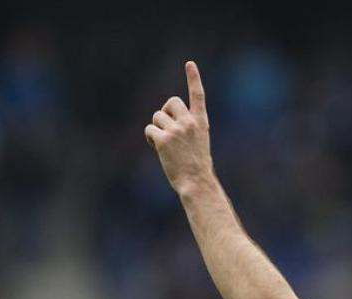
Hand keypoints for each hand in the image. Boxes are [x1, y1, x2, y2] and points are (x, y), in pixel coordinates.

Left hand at [145, 61, 213, 193]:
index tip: (190, 64)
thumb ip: (186, 127)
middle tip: (168, 128)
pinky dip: (151, 139)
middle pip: (171, 102)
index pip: (198, 96)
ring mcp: (176, 130)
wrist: (197, 182)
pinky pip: (149, 130)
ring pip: (157, 117)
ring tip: (165, 144)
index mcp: (201, 122)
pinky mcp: (163, 139)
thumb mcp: (198, 142)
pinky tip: (158, 149)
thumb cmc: (197, 166)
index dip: (193, 78)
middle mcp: (189, 123)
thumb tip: (163, 121)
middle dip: (165, 112)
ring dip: (157, 128)